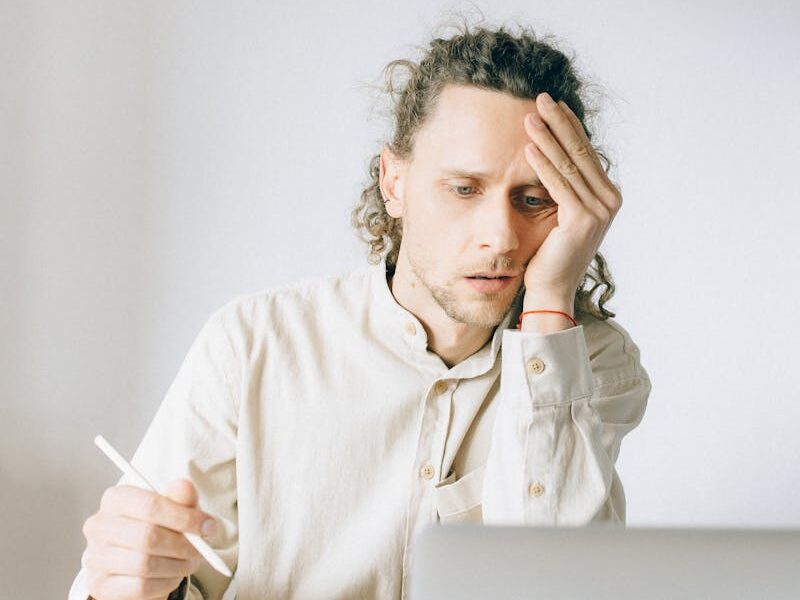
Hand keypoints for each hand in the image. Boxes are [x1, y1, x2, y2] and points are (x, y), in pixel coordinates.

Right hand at [81, 479, 215, 599]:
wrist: (138, 560)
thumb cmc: (157, 527)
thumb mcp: (173, 508)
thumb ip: (181, 497)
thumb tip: (185, 487)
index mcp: (115, 498)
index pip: (151, 505)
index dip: (184, 517)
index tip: (208, 526)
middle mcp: (99, 526)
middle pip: (148, 537)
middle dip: (183, 545)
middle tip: (201, 549)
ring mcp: (95, 557)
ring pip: (144, 564)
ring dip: (177, 566)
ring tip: (189, 562)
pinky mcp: (100, 585)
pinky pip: (140, 587)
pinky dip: (165, 583)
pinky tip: (173, 575)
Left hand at [521, 92, 621, 304]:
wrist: (551, 288)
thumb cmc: (550, 253)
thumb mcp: (561, 214)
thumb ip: (565, 188)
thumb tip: (553, 157)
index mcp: (607, 196)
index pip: (586, 153)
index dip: (569, 126)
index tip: (553, 105)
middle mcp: (609, 201)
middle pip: (581, 152)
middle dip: (560, 122)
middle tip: (541, 97)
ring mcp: (599, 211)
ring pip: (569, 165)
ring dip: (548, 137)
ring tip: (530, 116)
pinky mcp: (582, 220)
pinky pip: (559, 185)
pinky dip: (543, 165)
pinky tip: (529, 147)